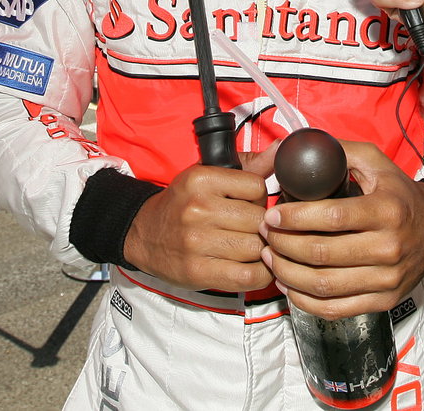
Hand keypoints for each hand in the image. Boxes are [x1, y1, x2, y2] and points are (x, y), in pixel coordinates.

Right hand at [123, 158, 273, 291]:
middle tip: (252, 228)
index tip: (251, 204)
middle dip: (262, 226)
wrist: (143, 234)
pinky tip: (254, 265)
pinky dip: (260, 273)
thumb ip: (248, 166)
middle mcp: (198, 209)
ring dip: (261, 250)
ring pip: (257, 247)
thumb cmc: (182, 204)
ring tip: (251, 246)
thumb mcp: (208, 176)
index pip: (256, 187)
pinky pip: (249, 275)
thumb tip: (280, 150)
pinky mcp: (200, 271)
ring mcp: (198, 242)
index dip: (260, 198)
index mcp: (201, 180)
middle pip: (259, 220)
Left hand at [261, 141, 423, 319]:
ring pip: (323, 285)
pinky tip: (289, 283)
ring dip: (287, 273)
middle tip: (266, 234)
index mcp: (387, 211)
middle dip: (283, 244)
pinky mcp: (383, 301)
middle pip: (322, 254)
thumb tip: (300, 149)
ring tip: (271, 257)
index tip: (273, 214)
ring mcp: (386, 279)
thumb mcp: (377, 163)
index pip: (332, 217)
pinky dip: (304, 299)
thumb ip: (340, 152)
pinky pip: (334, 308)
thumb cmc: (400, 194)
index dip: (296, 218)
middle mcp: (389, 248)